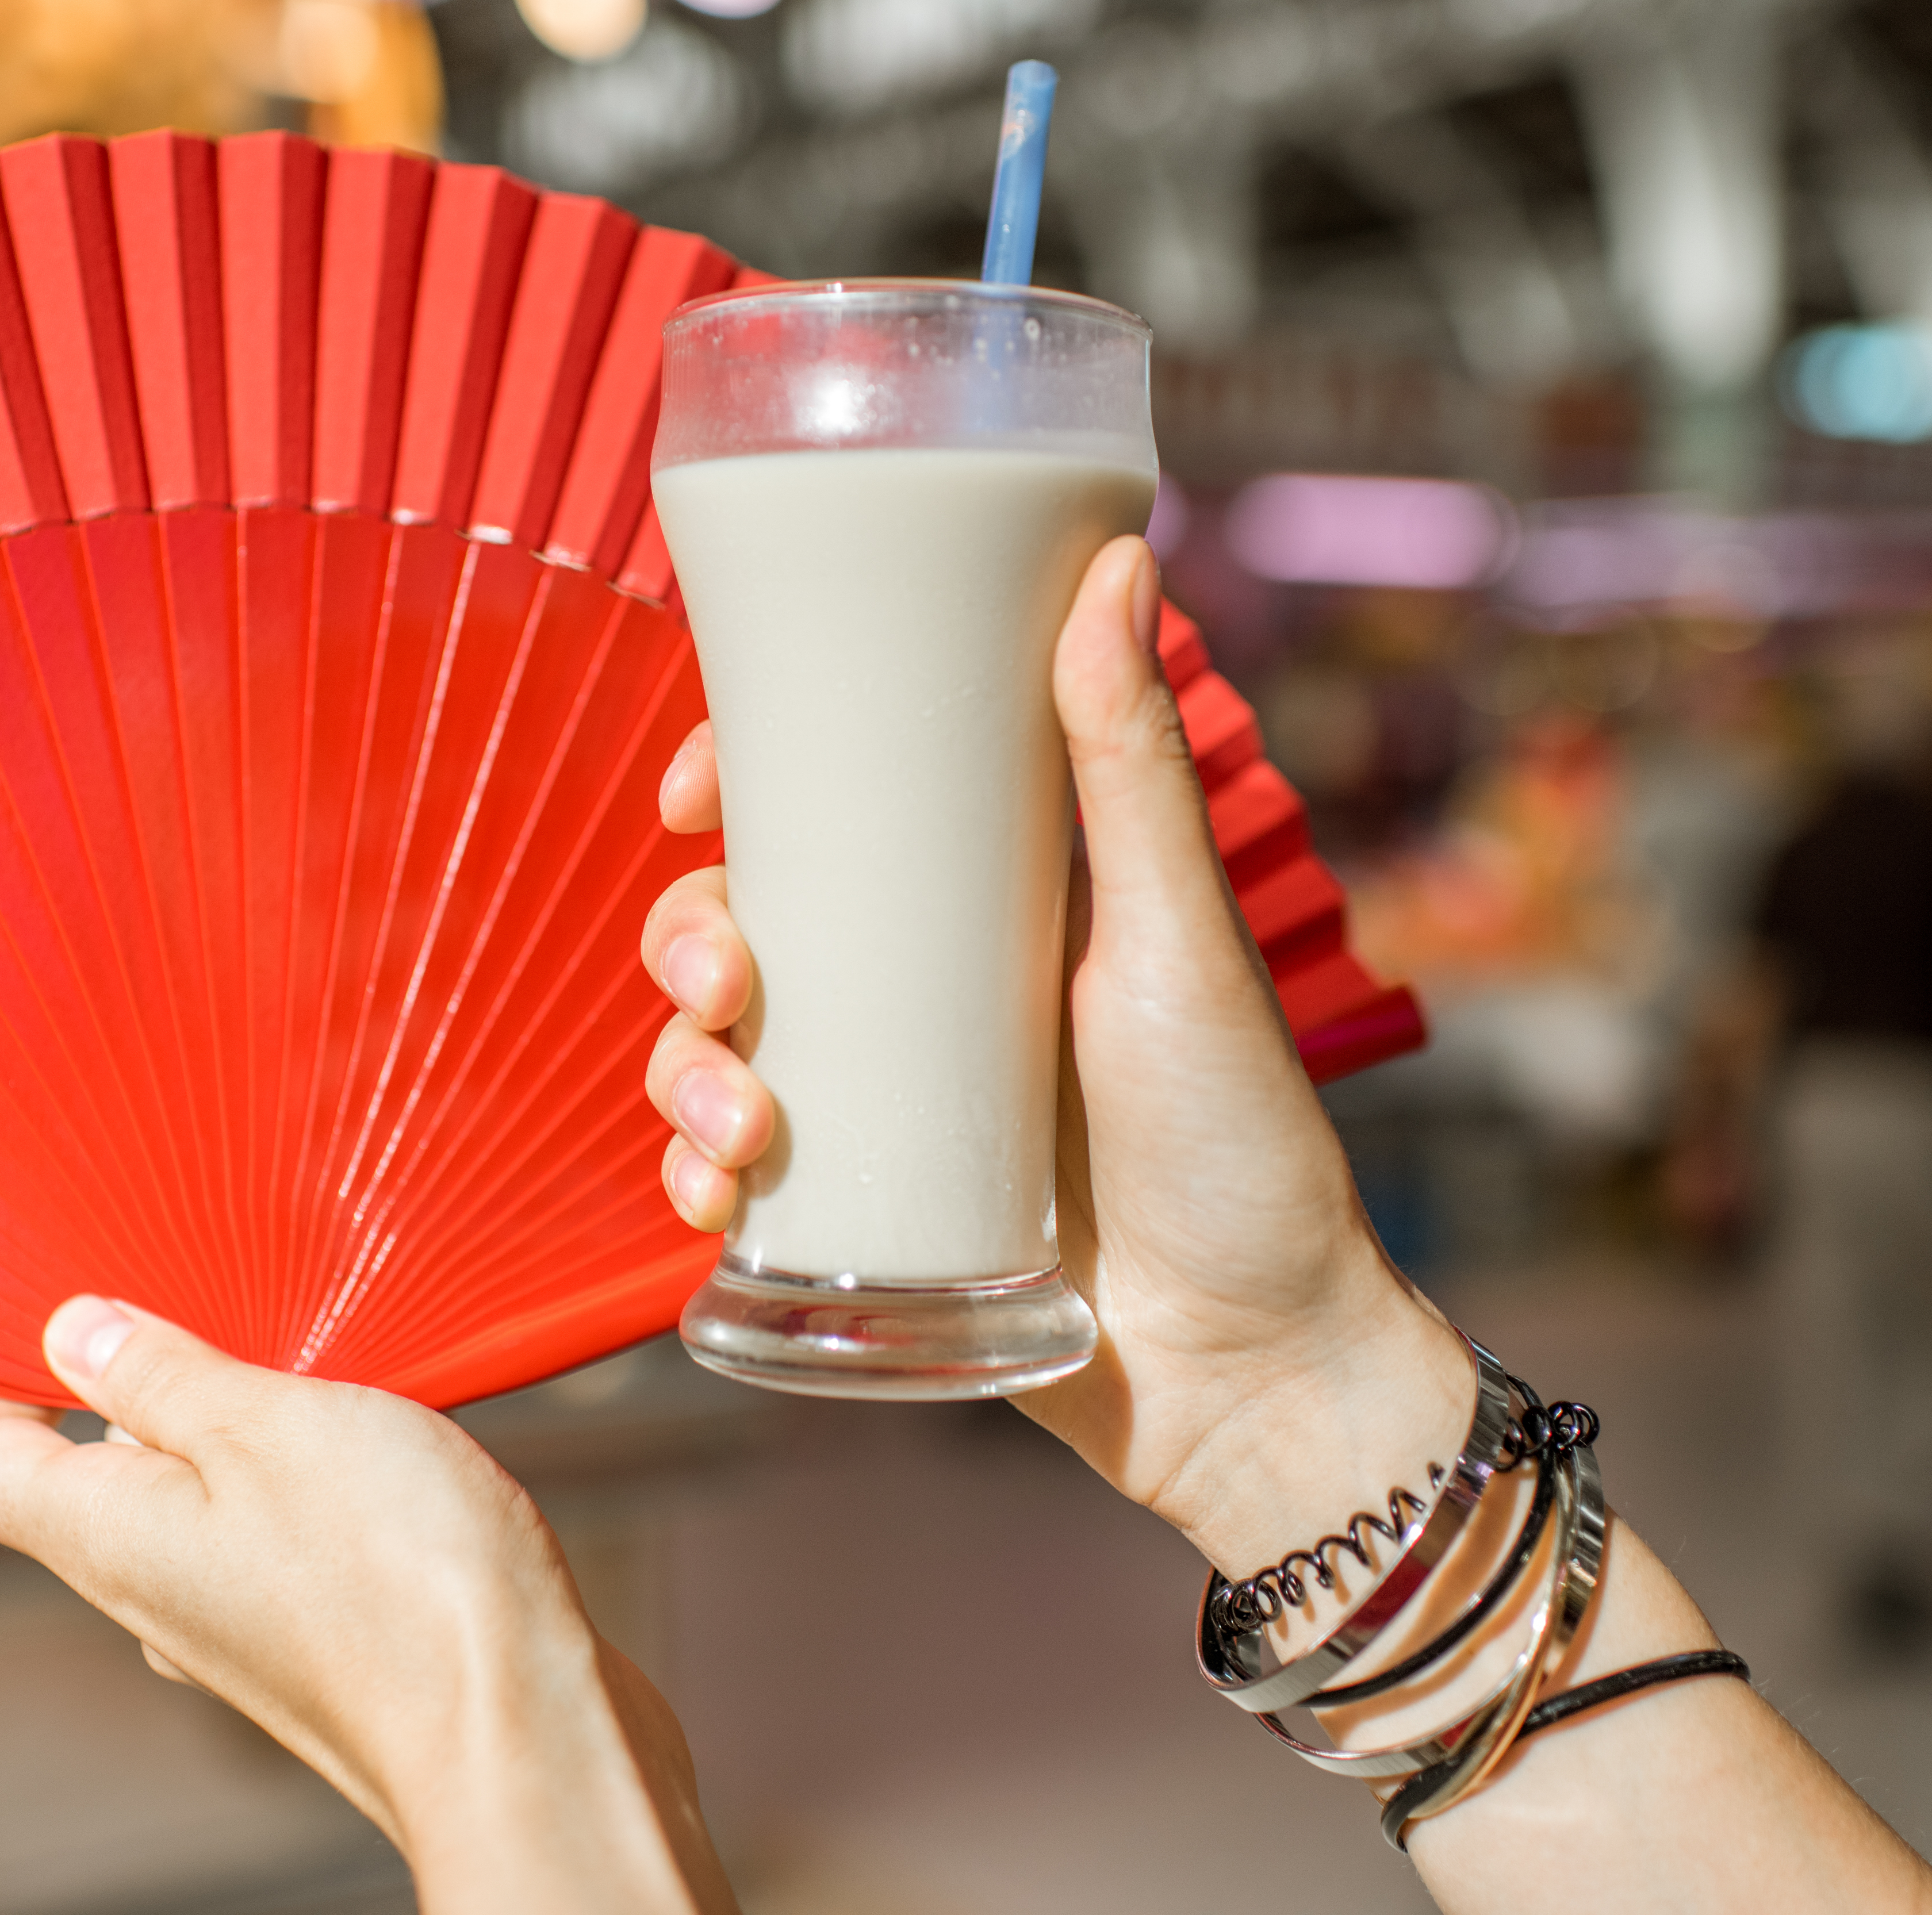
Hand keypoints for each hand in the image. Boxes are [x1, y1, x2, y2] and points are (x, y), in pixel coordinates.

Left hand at [0, 1298, 733, 1914]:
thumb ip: (161, 1376)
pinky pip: (273, 1539)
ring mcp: (231, 1626)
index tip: (76, 1317)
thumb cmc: (396, 1576)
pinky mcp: (314, 1643)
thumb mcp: (267, 1425)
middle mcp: (149, 1592)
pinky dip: (312, 1483)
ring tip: (336, 1390)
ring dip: (249, 1430)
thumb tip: (68, 1333)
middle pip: (89, 1472)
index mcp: (105, 1537)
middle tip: (244, 1322)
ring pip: (196, 1500)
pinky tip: (389, 1460)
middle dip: (152, 1382)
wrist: (521, 1730)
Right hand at [640, 534, 1470, 1574]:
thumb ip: (1133, 768)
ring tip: (743, 1121)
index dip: (740, 779)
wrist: (1250, 1372)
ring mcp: (886, 1104)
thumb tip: (1114, 559)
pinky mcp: (862, 1212)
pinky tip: (721, 1195)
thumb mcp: (1181, 943)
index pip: (834, 805)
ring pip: (715, 1046)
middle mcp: (925, 991)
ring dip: (681, 1066)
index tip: (698, 785)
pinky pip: (729, 1174)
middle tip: (724, 981)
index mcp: (994, 901)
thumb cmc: (1243, 1147)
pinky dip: (695, 1173)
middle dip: (690, 938)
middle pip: (744, 921)